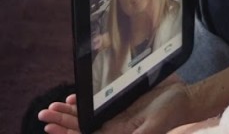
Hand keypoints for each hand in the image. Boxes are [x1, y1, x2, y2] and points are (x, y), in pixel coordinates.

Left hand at [38, 76, 198, 133]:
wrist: (185, 100)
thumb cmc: (170, 113)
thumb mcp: (151, 128)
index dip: (67, 132)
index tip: (50, 126)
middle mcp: (114, 128)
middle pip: (82, 128)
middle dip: (62, 122)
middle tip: (43, 114)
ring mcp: (117, 116)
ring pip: (87, 117)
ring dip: (69, 113)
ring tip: (52, 107)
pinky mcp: (121, 105)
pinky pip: (98, 106)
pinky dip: (85, 103)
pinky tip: (76, 98)